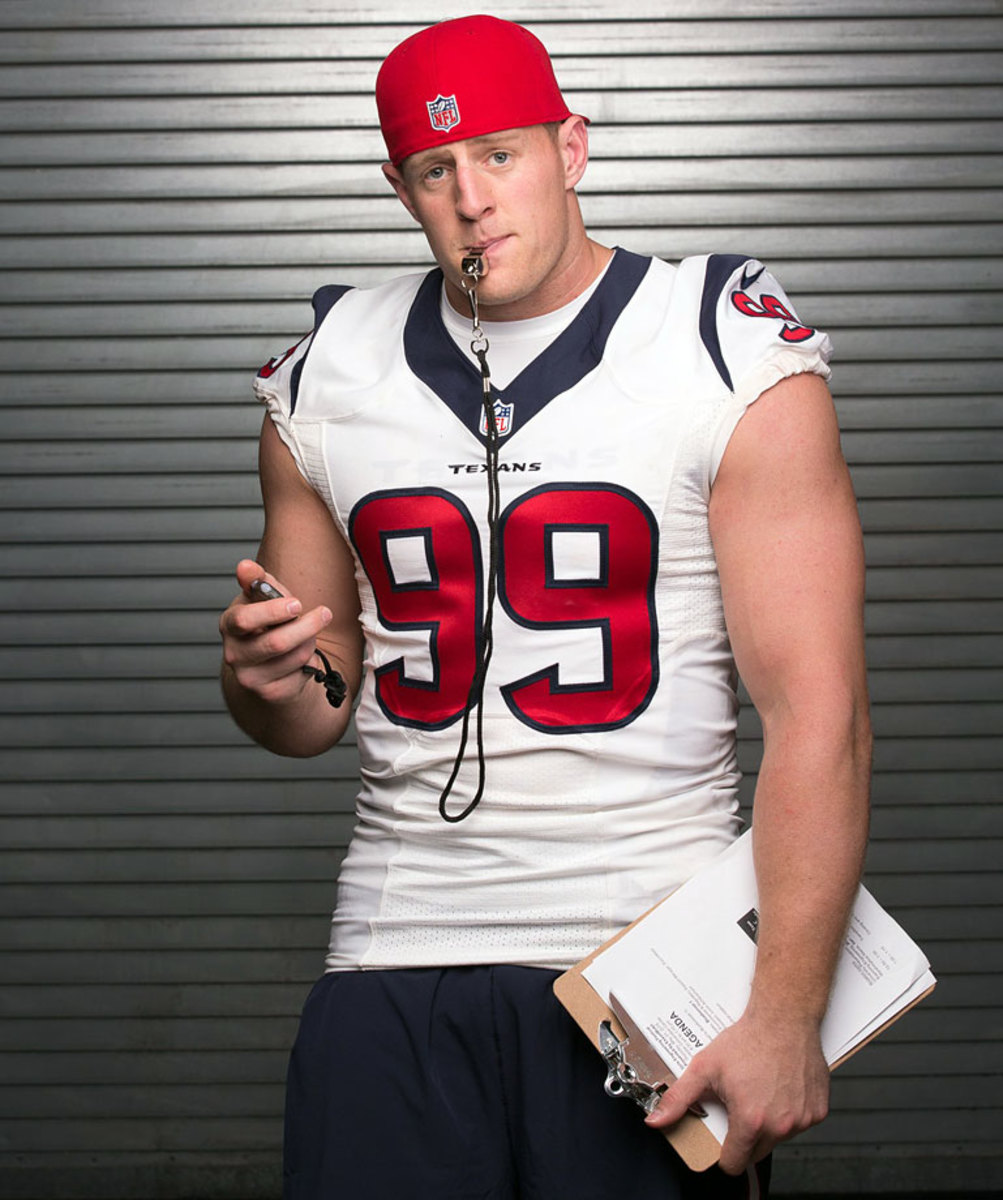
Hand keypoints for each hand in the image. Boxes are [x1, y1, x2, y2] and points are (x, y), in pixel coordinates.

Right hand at [219, 558, 332, 705]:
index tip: (297, 603)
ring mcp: (250, 677)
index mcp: (229, 625)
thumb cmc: (267, 624)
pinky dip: (310, 662)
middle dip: (307, 626)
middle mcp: (234, 654)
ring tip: (308, 635)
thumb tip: (245, 566)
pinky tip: (301, 658)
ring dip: (310, 642)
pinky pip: (302, 673)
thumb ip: (257, 581)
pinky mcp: (270, 693)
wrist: (267, 665)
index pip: (244, 619)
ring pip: (295, 656)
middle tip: (325, 613)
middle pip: (276, 642)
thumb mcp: (262, 599)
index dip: (272, 611)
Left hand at [644, 1012, 829, 1174]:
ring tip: (759, 1092)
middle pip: (756, 1153)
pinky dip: (789, 1113)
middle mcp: (780, 1125)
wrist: (784, 1018)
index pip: (734, 1163)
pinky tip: (779, 1089)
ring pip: (779, 1138)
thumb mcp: (704, 1067)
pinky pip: (799, 1124)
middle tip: (738, 1107)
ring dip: (768, 1124)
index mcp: (750, 1120)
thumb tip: (656, 1120)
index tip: (722, 1139)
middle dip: (744, 1137)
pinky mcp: (818, 1111)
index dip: (724, 1153)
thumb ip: (678, 1099)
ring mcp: (802, 1120)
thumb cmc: (747, 1040)